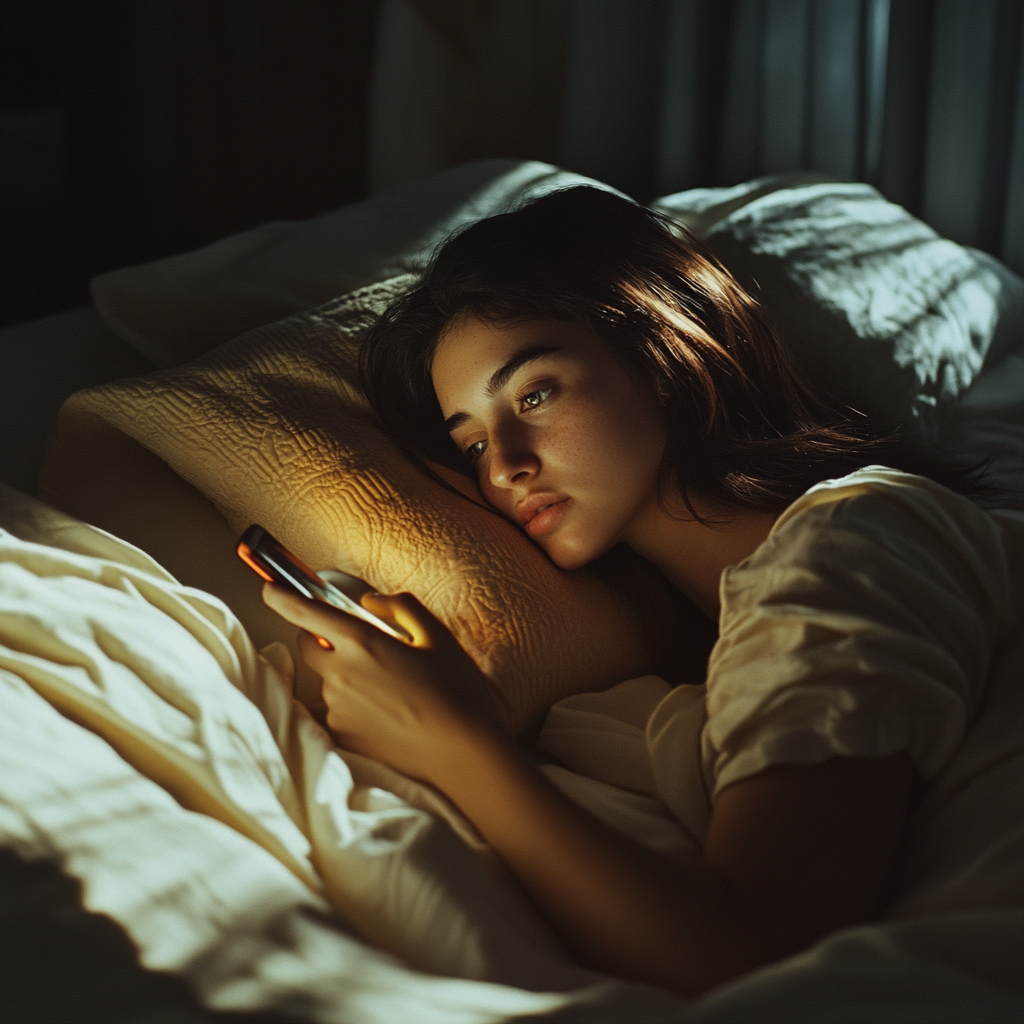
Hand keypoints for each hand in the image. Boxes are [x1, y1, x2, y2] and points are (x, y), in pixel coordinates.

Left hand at [261, 583, 502, 782]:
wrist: (464, 756)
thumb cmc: (457, 692)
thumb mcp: (438, 636)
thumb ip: (401, 607)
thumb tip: (371, 601)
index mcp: (363, 643)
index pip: (308, 613)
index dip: (283, 597)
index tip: (269, 588)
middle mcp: (341, 675)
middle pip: (309, 648)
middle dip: (323, 640)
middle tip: (363, 647)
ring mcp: (338, 710)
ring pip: (327, 682)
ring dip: (345, 677)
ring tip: (390, 690)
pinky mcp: (343, 738)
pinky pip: (337, 713)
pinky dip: (354, 708)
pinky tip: (388, 715)